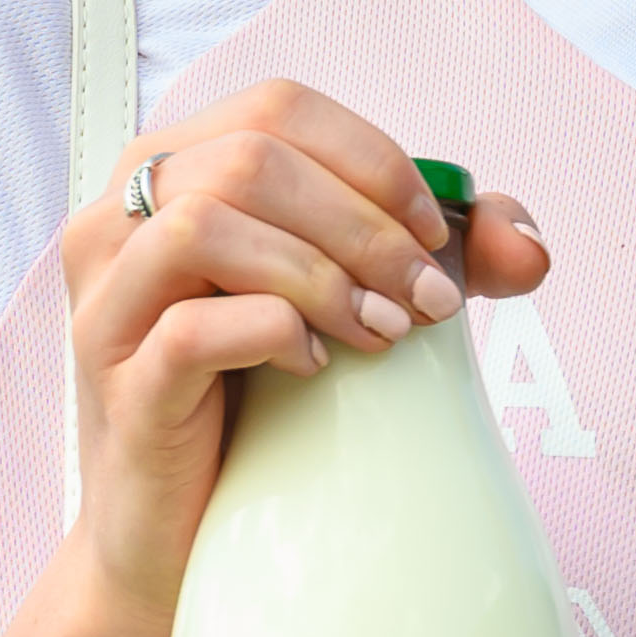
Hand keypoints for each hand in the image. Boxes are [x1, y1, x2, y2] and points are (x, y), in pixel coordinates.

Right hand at [53, 82, 558, 616]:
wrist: (179, 527)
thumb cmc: (261, 396)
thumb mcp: (347, 302)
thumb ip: (438, 259)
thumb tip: (529, 248)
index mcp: (171, 174)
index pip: (277, 109)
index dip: (373, 161)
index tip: (434, 237)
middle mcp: (115, 223)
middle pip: (251, 160)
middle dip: (365, 226)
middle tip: (427, 302)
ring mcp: (106, 304)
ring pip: (205, 225)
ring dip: (321, 273)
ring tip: (379, 333)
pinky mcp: (118, 386)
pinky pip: (192, 328)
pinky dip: (274, 333)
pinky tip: (315, 368)